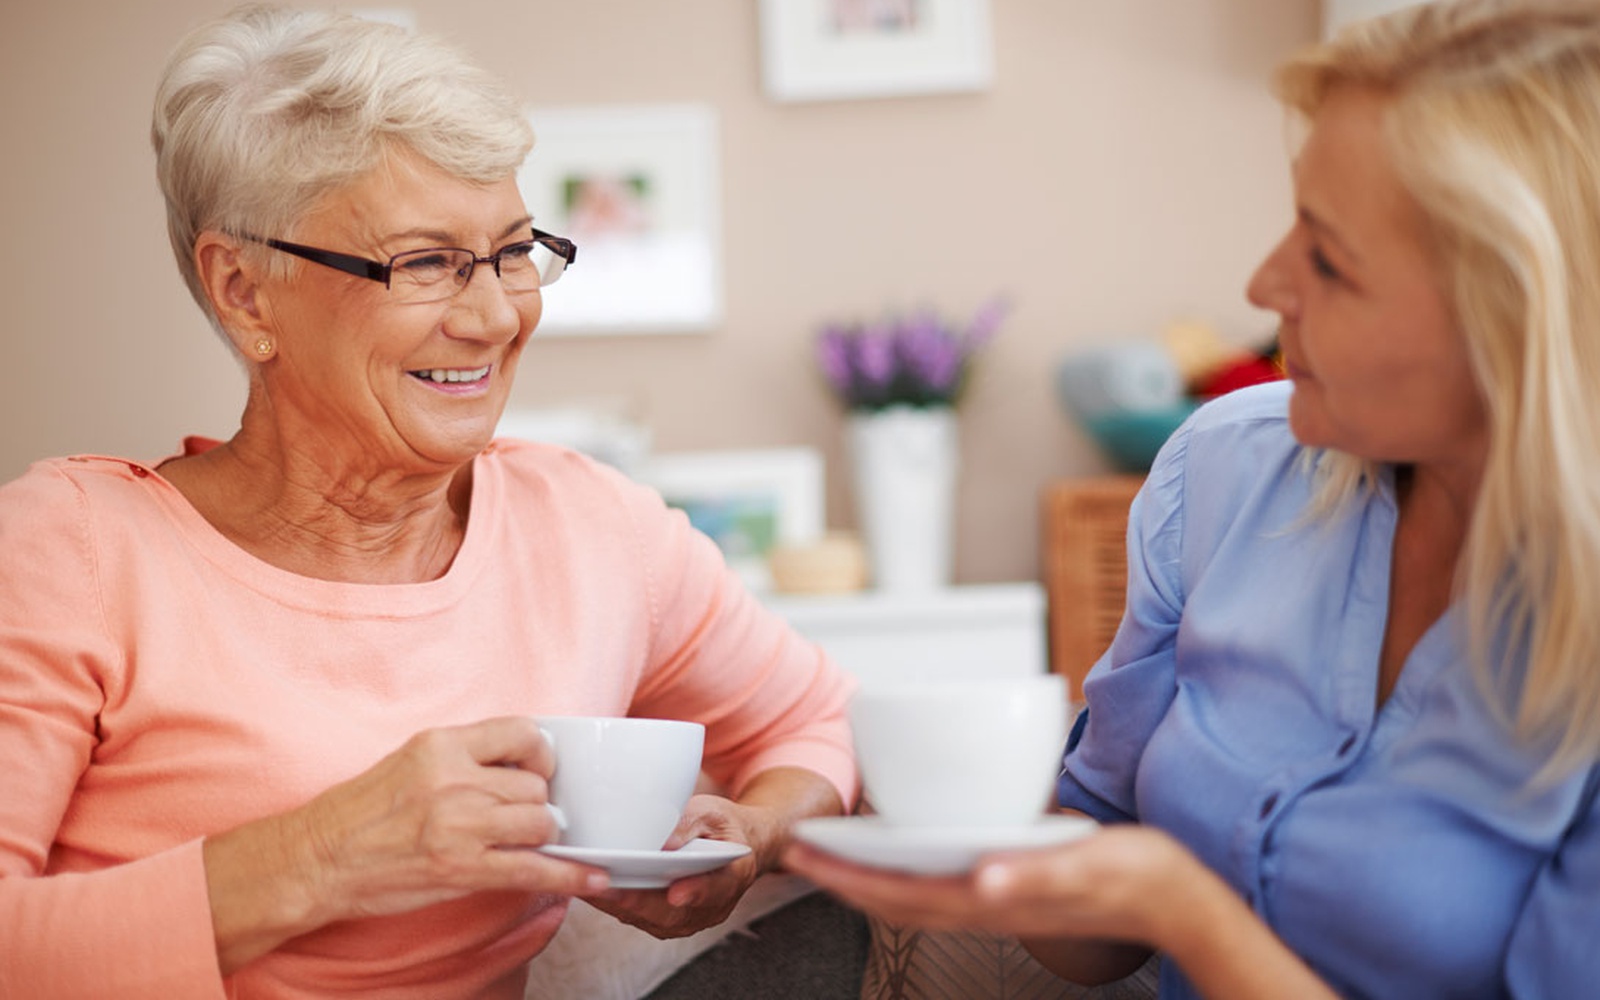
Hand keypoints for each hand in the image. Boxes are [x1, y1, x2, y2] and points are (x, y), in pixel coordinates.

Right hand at [205, 716, 608, 972]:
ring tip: (527, 840)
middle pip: (535, 785)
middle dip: (539, 802)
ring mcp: (459, 825)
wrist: (318, 859)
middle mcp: (454, 779)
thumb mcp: (411, 759)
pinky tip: (593, 878)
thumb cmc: (361, 811)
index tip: (538, 769)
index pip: (522, 732)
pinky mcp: (461, 868)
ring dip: (542, 835)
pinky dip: (569, 876)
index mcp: (441, 744)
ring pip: (541, 822)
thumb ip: (464, 756)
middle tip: (523, 815)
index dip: (541, 753)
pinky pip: (533, 869)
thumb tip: (520, 763)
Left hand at [579, 793, 771, 938]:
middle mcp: (710, 907)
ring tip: (588, 885)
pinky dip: (616, 904)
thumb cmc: (722, 827)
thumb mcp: (714, 812)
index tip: (675, 894)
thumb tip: (663, 840)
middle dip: (637, 902)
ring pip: (651, 919)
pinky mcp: (666, 921)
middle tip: (607, 887)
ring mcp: (688, 919)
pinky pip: (639, 917)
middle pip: (672, 912)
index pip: (716, 888)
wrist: (735, 847)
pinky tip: (591, 888)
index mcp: (732, 876)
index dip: (695, 893)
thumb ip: (691, 824)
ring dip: (619, 905)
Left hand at [784, 823, 1196, 943]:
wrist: (1170, 897)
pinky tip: (898, 854)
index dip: (848, 876)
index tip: (807, 856)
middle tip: (797, 851)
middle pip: (894, 896)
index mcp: (988, 897)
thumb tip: (981, 879)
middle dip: (841, 877)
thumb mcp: (1082, 865)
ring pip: (912, 894)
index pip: (900, 891)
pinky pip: (940, 884)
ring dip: (867, 877)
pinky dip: (906, 871)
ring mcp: (992, 900)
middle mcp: (982, 904)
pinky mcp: (1007, 887)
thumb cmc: (1130, 876)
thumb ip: (1031, 875)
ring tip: (830, 855)